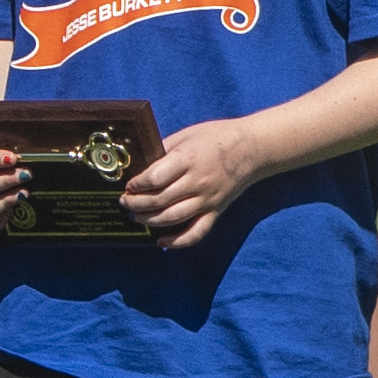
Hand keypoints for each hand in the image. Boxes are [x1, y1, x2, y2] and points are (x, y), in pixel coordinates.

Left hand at [123, 116, 265, 249]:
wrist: (253, 149)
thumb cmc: (215, 138)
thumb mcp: (184, 136)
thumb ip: (162, 151)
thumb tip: (137, 163)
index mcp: (187, 160)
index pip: (155, 178)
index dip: (136, 184)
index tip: (128, 185)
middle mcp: (198, 182)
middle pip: (160, 200)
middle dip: (135, 203)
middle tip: (124, 202)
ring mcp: (208, 199)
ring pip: (173, 218)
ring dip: (149, 220)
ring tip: (135, 216)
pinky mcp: (216, 211)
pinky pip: (197, 232)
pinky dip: (178, 241)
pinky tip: (161, 241)